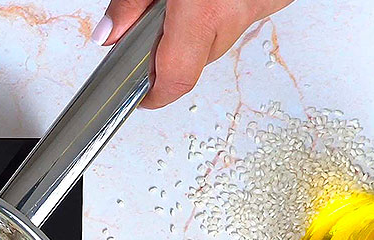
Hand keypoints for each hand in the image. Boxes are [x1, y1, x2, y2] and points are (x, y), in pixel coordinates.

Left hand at [91, 0, 294, 107]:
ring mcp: (266, 3)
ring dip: (203, 25)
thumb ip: (130, 3)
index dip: (155, 94)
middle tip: (159, 20)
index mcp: (205, 11)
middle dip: (174, 46)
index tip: (141, 96)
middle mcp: (239, 11)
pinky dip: (228, 6)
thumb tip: (108, 34)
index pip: (176, 80)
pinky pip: (246, 12)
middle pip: (198, 58)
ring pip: (224, 35)